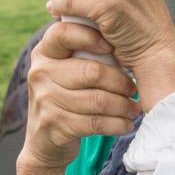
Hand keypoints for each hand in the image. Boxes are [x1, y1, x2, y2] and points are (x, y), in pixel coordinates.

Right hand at [18, 21, 139, 172]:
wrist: (44, 141)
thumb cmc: (66, 94)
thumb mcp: (65, 69)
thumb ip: (83, 51)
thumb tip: (121, 34)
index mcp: (44, 52)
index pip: (63, 33)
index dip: (90, 37)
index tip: (113, 46)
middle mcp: (40, 72)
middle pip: (91, 71)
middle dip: (120, 81)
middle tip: (133, 87)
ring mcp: (45, 100)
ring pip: (97, 100)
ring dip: (122, 106)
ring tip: (134, 108)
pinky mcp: (54, 125)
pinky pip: (95, 123)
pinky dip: (116, 124)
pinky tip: (126, 124)